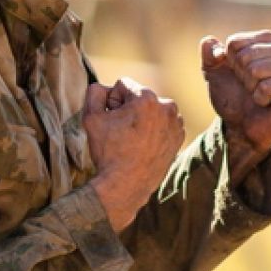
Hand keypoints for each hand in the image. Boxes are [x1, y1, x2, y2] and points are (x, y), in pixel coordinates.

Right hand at [83, 77, 185, 231]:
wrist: (127, 186)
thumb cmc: (109, 152)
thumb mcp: (91, 118)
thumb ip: (94, 92)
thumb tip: (104, 87)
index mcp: (148, 98)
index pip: (123, 85)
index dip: (111, 101)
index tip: (111, 120)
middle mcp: (167, 107)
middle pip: (139, 97)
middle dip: (128, 109)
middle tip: (120, 133)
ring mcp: (176, 123)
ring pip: (151, 111)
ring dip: (141, 119)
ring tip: (132, 141)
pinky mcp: (179, 137)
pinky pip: (161, 124)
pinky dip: (152, 131)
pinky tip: (142, 146)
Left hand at [200, 30, 270, 180]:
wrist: (241, 125)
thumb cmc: (232, 95)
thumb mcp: (212, 73)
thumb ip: (208, 54)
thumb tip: (209, 42)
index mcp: (264, 39)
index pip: (236, 42)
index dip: (229, 62)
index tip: (236, 73)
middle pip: (246, 55)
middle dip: (240, 75)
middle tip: (248, 86)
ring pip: (257, 69)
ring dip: (251, 86)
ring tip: (257, 92)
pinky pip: (268, 86)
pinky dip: (260, 97)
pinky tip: (266, 101)